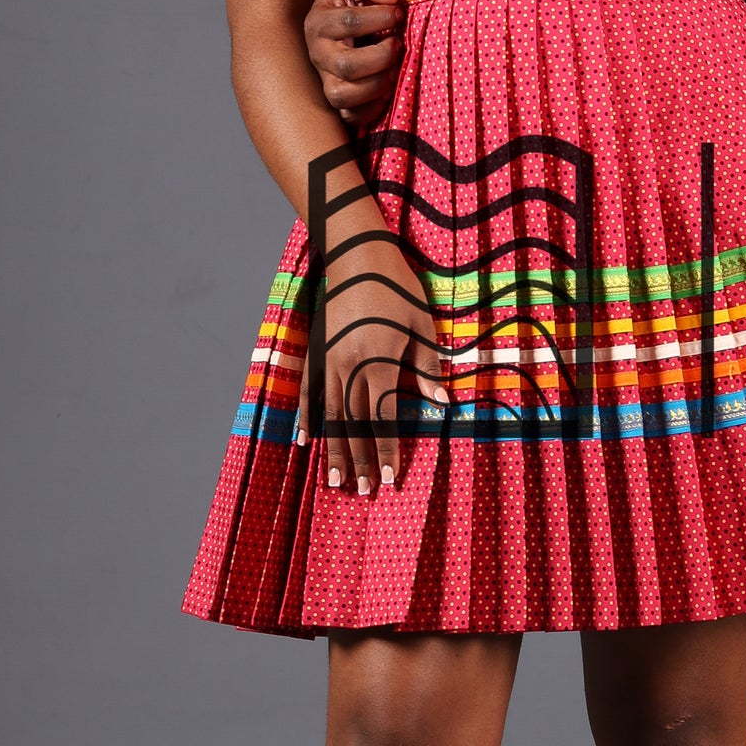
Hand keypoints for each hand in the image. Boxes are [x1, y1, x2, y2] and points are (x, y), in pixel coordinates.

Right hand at [300, 235, 448, 493]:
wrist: (356, 253)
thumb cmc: (396, 285)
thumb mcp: (421, 323)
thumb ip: (426, 365)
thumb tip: (439, 402)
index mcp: (379, 361)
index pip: (383, 418)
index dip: (385, 451)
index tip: (387, 480)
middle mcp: (349, 366)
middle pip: (355, 423)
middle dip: (359, 460)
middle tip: (360, 492)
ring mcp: (328, 360)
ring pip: (331, 414)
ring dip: (334, 449)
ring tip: (333, 480)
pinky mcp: (316, 350)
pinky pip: (310, 392)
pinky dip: (309, 418)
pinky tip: (307, 441)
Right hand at [304, 0, 404, 121]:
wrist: (342, 22)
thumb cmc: (352, 1)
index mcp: (319, 22)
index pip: (349, 22)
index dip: (380, 18)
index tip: (398, 13)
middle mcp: (318, 53)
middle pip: (347, 65)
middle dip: (382, 55)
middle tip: (396, 43)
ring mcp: (324, 79)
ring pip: (342, 95)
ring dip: (376, 84)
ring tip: (392, 69)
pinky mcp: (337, 102)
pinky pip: (350, 117)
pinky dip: (372, 108)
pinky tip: (386, 89)